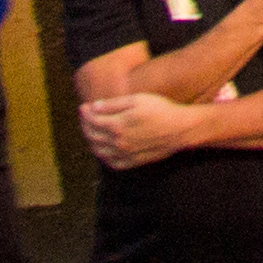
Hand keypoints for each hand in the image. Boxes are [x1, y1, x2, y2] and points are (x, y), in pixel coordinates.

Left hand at [79, 89, 200, 170]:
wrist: (179, 129)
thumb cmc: (160, 110)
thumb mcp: (137, 100)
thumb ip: (113, 104)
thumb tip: (94, 107)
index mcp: (117, 125)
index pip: (92, 121)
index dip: (85, 113)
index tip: (83, 107)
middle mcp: (118, 142)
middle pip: (92, 136)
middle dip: (85, 125)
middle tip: (85, 117)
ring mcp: (124, 154)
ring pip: (99, 151)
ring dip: (91, 141)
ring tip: (91, 131)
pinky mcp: (132, 162)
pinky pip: (111, 162)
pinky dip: (102, 156)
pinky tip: (103, 149)